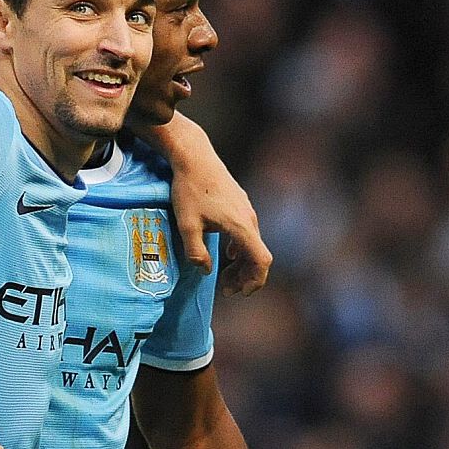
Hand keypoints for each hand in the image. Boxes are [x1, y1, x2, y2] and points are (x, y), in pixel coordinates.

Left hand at [166, 120, 272, 295]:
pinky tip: (228, 255)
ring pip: (253, 245)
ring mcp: (247, 210)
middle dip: (245, 277)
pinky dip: (241, 250)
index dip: (255, 281)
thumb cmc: (189, 189)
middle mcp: (249, 219)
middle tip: (227, 290)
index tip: (241, 292)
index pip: (262, 261)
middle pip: (258, 256)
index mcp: (241, 226)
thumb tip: (206, 270)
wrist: (194, 157)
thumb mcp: (187, 225)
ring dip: (242, 264)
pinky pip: (248, 233)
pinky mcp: (241, 204)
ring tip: (224, 278)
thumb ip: (196, 252)